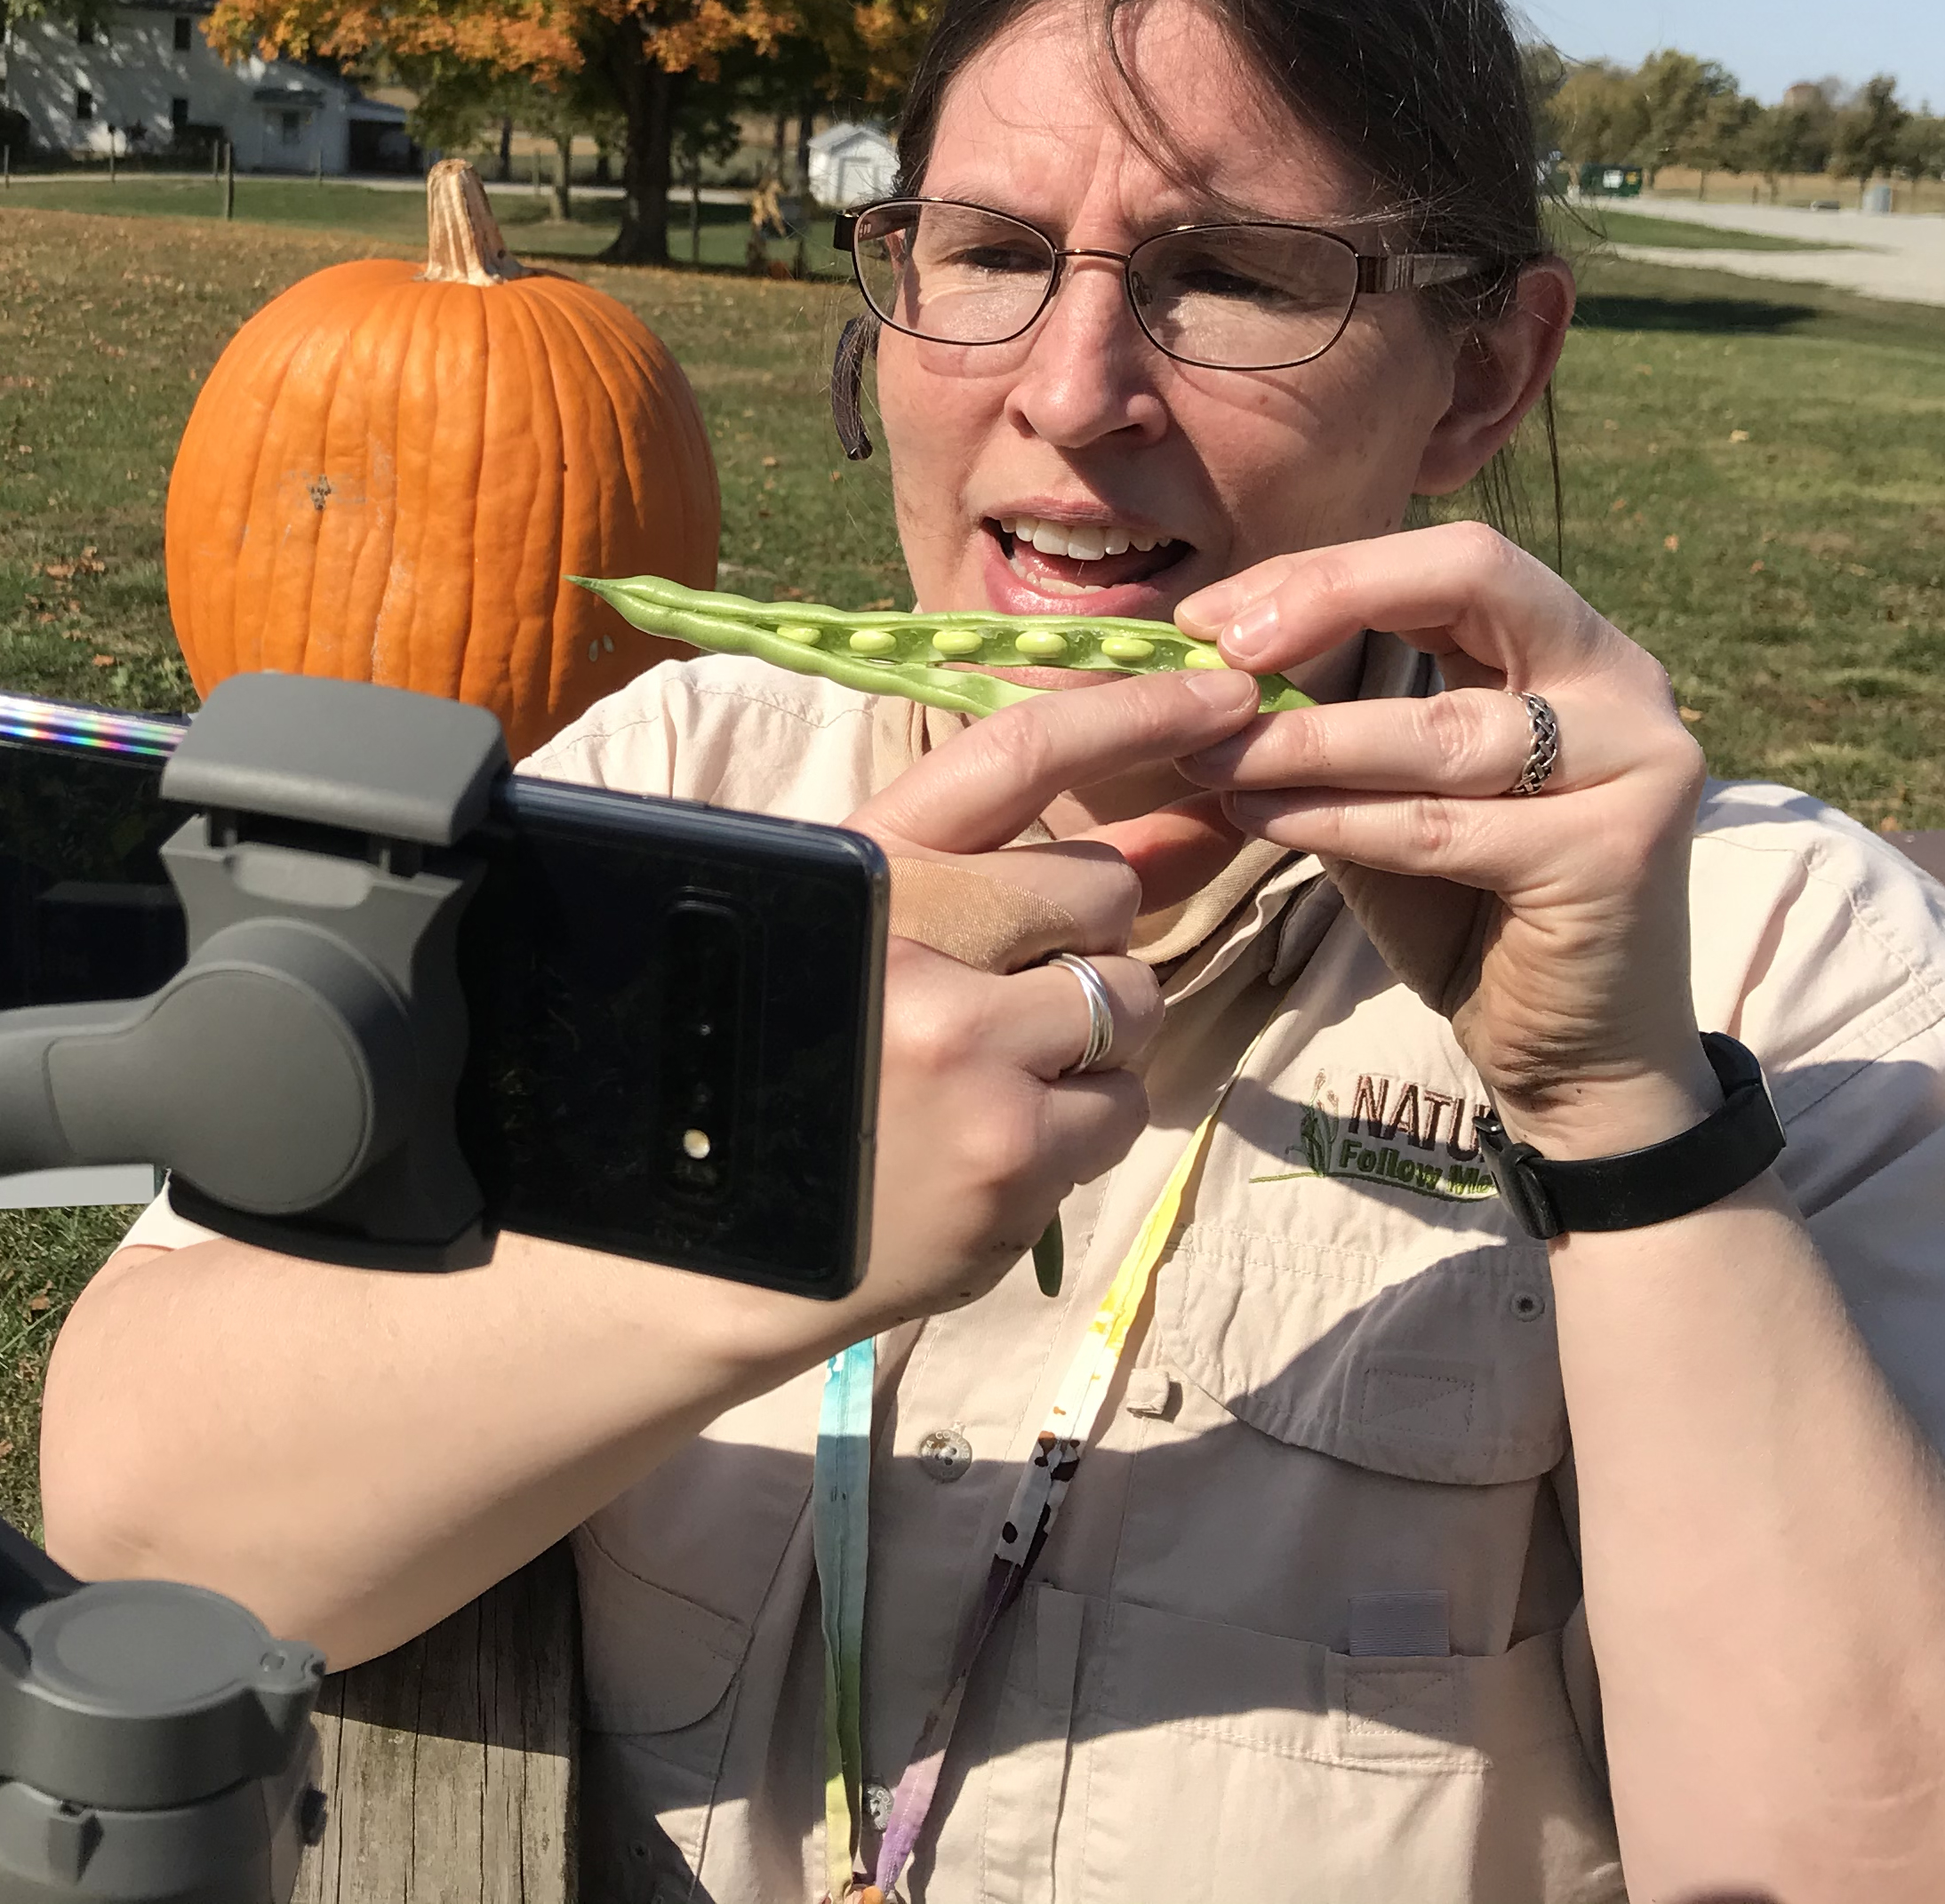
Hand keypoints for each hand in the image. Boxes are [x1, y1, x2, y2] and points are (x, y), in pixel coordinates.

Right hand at [811, 669, 1266, 1332]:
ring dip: (1091, 1039)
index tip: (1226, 695)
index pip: (1019, 750)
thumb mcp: (869, 934)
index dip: (1138, 710)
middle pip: (1103, 888)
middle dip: (1089, 939)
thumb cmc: (800, 1067)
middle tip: (1011, 995)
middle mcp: (913, 939)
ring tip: (993, 1078)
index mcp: (863, 866)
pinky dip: (1079, 1128)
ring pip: (1129, 998)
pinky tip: (995, 1145)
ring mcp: (965, 1047)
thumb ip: (1015, 875)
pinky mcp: (1011, 1152)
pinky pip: (1122, 1106)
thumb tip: (1197, 818)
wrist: (717, 1248)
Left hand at [1171, 525, 1715, 1161]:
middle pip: (1473, 578)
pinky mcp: (1613, 855)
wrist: (1577, 1058)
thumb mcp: (1393, 793)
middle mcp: (1622, 680)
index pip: (1450, 559)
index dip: (1325, 574)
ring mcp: (1634, 761)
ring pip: (1437, 728)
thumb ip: (1334, 726)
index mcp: (1571, 643)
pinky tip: (1256, 817)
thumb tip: (1201, 668)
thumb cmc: (1472, 912)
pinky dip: (1335, 818)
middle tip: (1223, 652)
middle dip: (1331, 598)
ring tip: (1205, 757)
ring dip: (1303, 740)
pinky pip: (1440, 825)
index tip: (1208, 617)